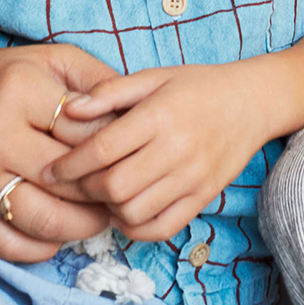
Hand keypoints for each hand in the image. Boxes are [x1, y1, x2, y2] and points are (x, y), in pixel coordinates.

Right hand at [0, 39, 118, 260]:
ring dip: (80, 225)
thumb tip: (135, 111)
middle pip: (67, 179)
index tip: (130, 152)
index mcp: (20, 92)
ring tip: (100, 216)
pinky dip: (41, 247)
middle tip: (124, 191)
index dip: (113, 145)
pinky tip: (60, 234)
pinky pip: (7, 244)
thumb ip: (96, 80)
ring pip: (42, 219)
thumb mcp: (51, 58)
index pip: (83, 132)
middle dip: (103, 189)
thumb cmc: (1, 76)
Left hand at [45, 62, 273, 241]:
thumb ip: (110, 91)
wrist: (251, 102)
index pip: (103, 149)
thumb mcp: (155, 77)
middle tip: (75, 181)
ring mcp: (192, 177)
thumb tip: (69, 108)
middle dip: (85, 188)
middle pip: (115, 186)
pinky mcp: (203, 198)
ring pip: (134, 211)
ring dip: (108, 208)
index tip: (51, 169)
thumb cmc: (197, 86)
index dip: (70, 164)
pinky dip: (136, 227)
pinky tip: (126, 210)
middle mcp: (176, 149)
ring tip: (102, 192)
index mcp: (160, 115)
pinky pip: (161, 227)